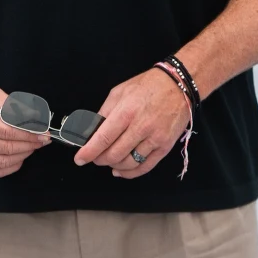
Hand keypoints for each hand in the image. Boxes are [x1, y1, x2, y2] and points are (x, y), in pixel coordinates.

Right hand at [0, 78, 49, 177]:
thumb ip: (14, 107)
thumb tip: (35, 118)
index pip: (10, 133)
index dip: (30, 135)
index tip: (43, 134)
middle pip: (8, 149)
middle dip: (30, 145)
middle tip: (42, 140)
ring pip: (4, 162)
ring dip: (23, 155)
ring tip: (32, 145)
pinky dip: (11, 166)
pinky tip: (19, 156)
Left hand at [72, 69, 190, 178]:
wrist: (178, 84)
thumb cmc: (147, 85)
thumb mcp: (120, 92)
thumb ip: (105, 112)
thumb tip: (91, 131)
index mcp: (126, 111)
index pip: (103, 138)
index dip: (89, 152)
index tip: (79, 159)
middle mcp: (141, 127)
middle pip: (114, 154)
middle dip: (100, 159)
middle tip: (95, 157)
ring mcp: (155, 138)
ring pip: (129, 163)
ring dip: (114, 166)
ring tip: (109, 161)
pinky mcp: (165, 146)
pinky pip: (145, 167)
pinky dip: (130, 173)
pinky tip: (121, 170)